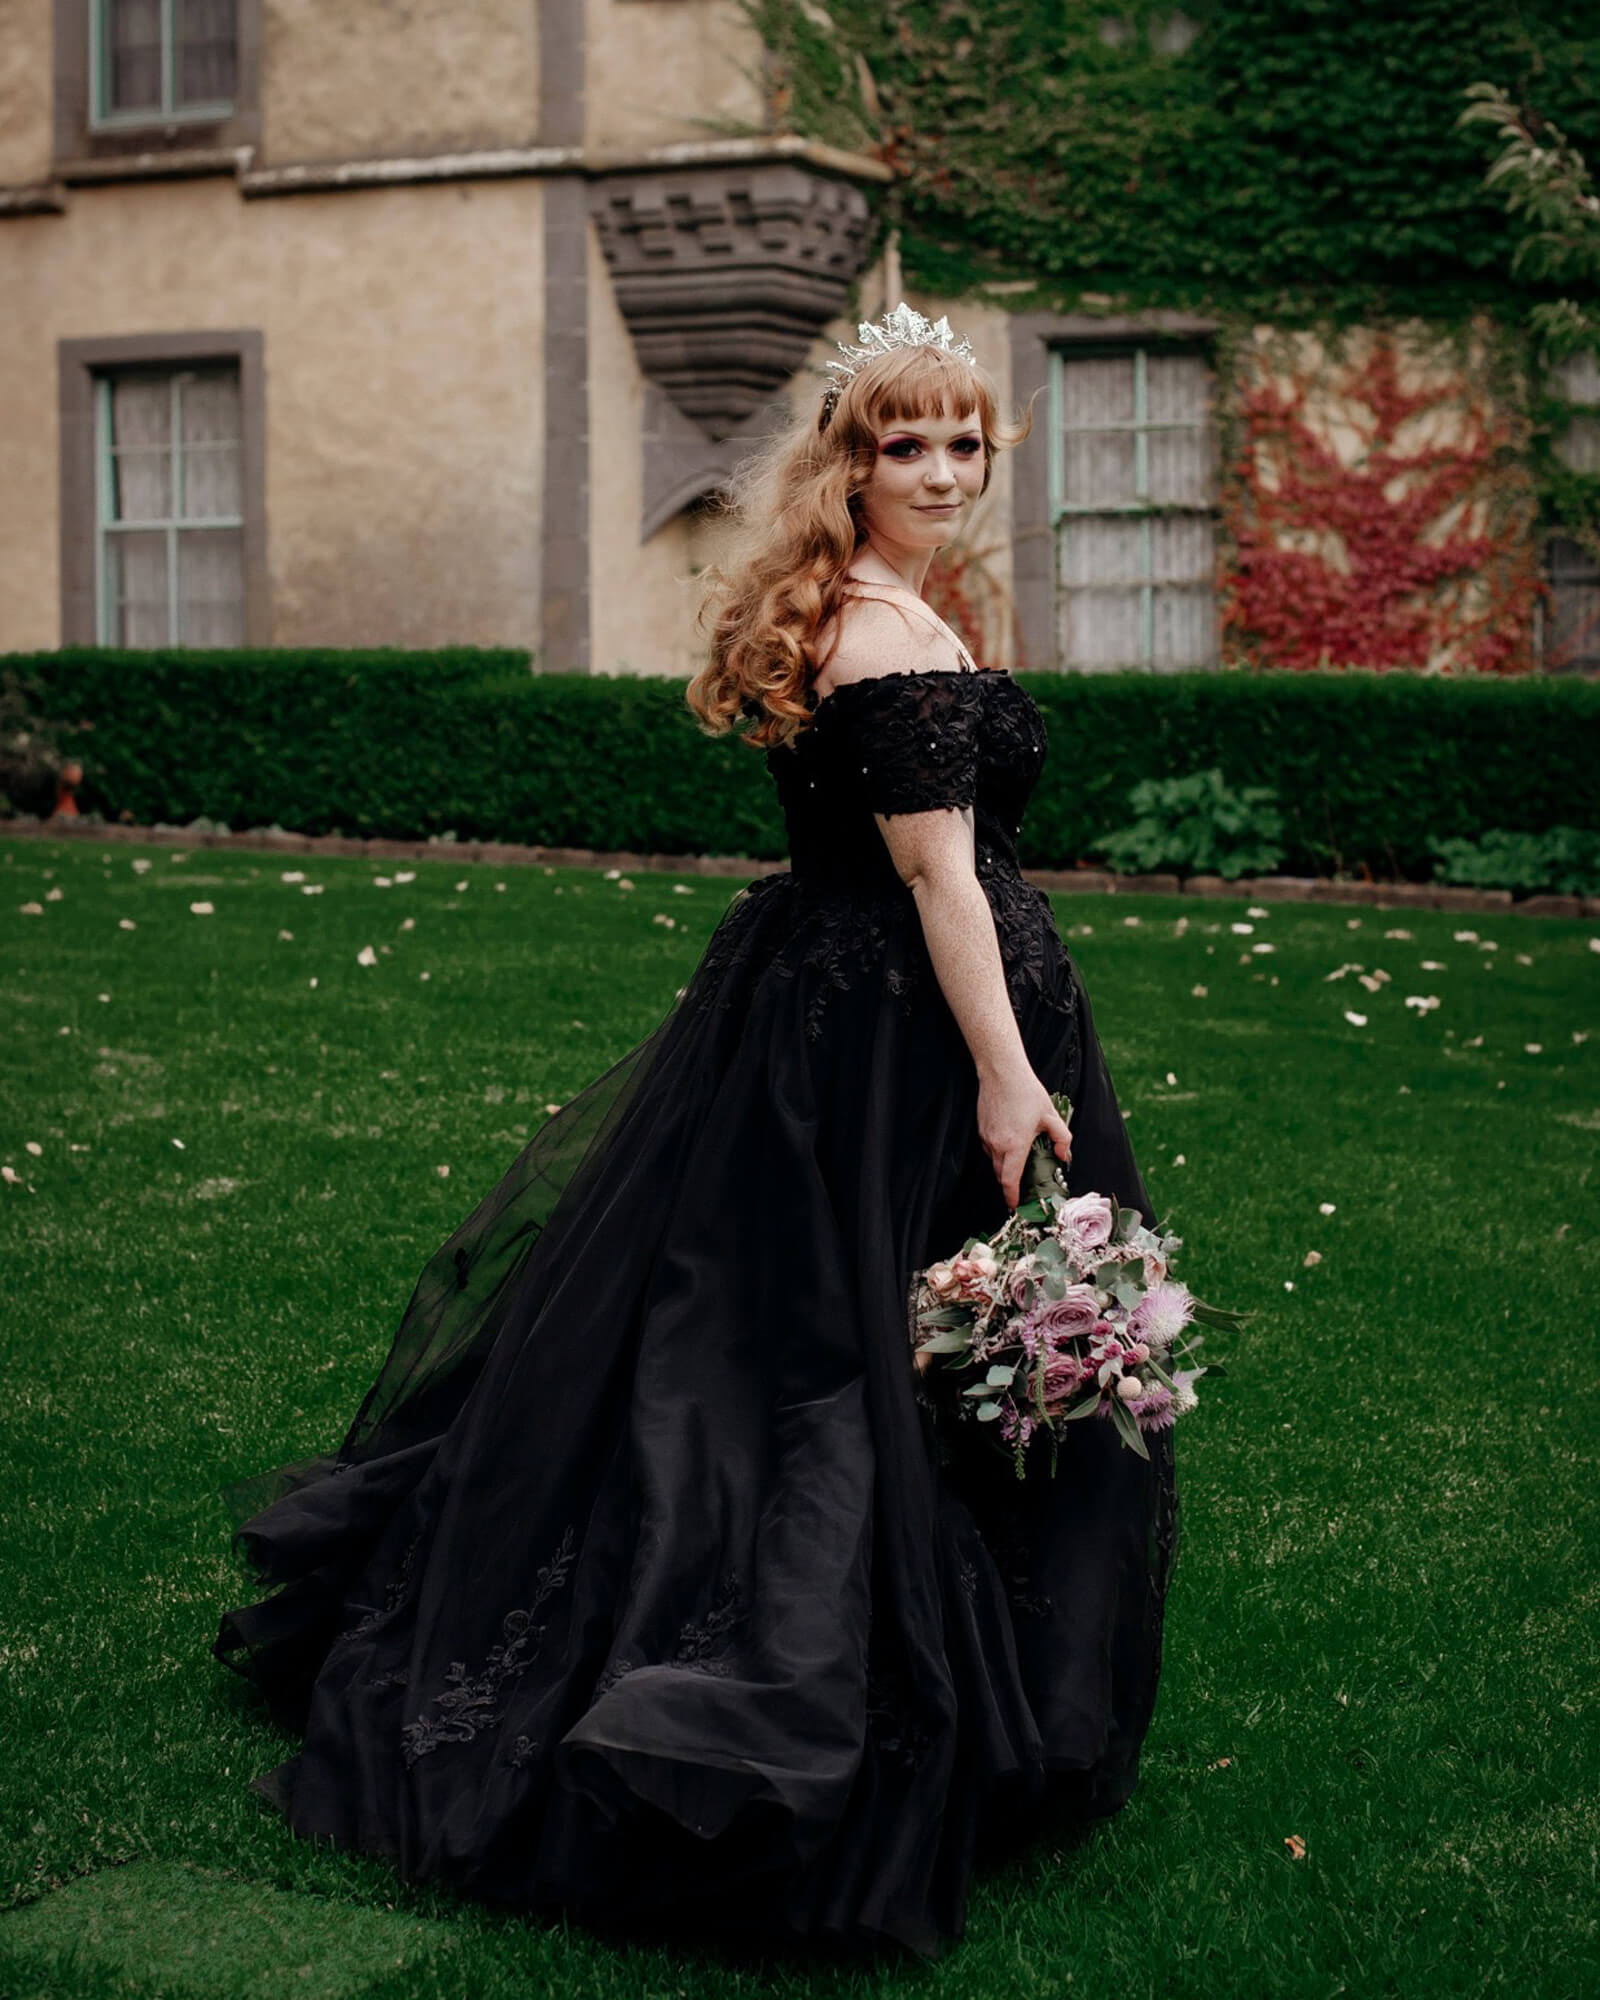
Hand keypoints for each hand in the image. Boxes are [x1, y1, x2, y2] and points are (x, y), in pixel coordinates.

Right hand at [977, 1067, 1071, 1209]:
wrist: (1001, 1072)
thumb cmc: (1025, 1091)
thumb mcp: (1050, 1115)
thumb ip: (1061, 1138)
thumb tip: (1064, 1155)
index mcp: (1014, 1146)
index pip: (1009, 1180)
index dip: (1011, 1196)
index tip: (1015, 1205)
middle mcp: (996, 1145)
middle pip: (1000, 1174)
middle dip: (1010, 1183)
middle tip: (1022, 1186)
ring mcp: (986, 1137)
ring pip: (994, 1161)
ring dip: (1005, 1165)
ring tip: (1020, 1158)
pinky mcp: (980, 1129)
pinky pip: (989, 1148)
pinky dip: (999, 1151)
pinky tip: (1011, 1139)